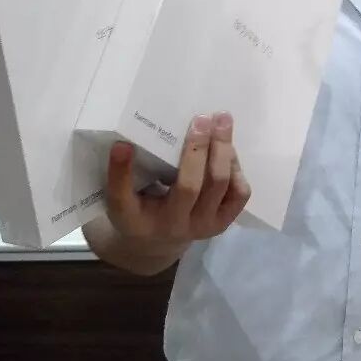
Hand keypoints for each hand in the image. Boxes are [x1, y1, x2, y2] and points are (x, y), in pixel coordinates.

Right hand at [104, 111, 251, 253]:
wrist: (160, 242)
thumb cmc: (138, 213)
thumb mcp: (121, 200)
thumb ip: (121, 175)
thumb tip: (123, 144)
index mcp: (141, 222)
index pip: (125, 197)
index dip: (122, 172)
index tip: (122, 145)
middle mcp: (177, 226)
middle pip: (190, 186)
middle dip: (197, 149)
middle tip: (202, 118)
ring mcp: (205, 226)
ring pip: (220, 185)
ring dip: (223, 150)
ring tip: (222, 122)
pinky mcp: (225, 221)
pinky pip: (239, 192)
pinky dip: (235, 166)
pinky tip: (227, 148)